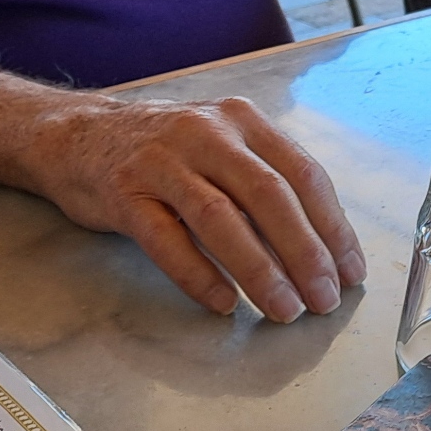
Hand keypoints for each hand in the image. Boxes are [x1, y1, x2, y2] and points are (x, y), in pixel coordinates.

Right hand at [34, 96, 364, 322]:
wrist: (79, 136)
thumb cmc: (167, 152)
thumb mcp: (223, 147)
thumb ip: (266, 185)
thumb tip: (323, 248)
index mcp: (243, 121)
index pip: (303, 173)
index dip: (333, 225)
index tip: (350, 270)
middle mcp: (206, 133)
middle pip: (269, 196)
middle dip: (304, 252)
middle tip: (323, 298)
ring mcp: (162, 161)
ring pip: (220, 218)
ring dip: (259, 269)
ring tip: (284, 308)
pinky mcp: (125, 193)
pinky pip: (167, 241)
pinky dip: (199, 275)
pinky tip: (223, 302)